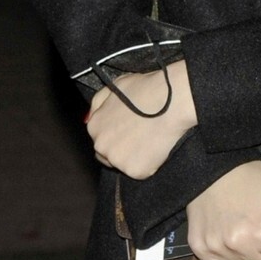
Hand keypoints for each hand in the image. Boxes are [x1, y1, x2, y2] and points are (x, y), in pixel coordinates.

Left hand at [86, 58, 196, 177]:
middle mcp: (101, 146)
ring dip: (134, 157)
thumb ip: (98, 104)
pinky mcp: (135, 171)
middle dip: (121, 149)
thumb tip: (88, 118)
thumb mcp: (115, 87)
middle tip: (141, 137)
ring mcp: (117, 161)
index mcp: (94, 126)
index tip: (129, 131)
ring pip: (123, 165)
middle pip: (108, 156)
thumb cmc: (146, 90)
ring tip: (150, 140)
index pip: (99, 139)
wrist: (172, 102)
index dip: (116, 135)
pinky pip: (142, 172)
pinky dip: (150, 164)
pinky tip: (157, 147)